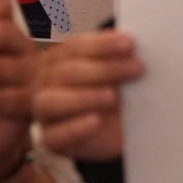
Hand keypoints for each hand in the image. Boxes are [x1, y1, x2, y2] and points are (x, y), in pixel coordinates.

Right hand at [33, 30, 142, 161]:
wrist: (113, 131)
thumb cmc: (112, 94)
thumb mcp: (118, 74)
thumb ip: (121, 58)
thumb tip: (134, 47)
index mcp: (60, 59)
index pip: (76, 47)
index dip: (102, 45)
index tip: (129, 44)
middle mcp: (47, 82)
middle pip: (67, 72)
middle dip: (103, 69)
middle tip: (136, 68)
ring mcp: (45, 112)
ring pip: (50, 102)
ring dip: (83, 97)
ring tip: (112, 96)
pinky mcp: (51, 139)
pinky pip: (54, 136)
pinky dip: (75, 128)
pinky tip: (96, 121)